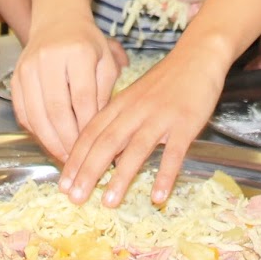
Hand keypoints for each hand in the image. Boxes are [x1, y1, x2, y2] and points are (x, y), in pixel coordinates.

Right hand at [12, 18, 123, 160]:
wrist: (57, 21)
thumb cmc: (87, 43)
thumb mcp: (106, 61)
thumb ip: (105, 93)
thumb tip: (98, 130)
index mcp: (77, 52)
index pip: (82, 97)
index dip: (87, 126)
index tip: (95, 144)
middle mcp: (48, 59)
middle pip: (56, 109)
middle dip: (67, 139)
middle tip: (77, 159)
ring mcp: (27, 68)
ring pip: (36, 114)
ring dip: (49, 141)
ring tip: (63, 157)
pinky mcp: (15, 78)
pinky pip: (22, 111)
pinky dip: (35, 131)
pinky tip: (48, 142)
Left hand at [59, 47, 226, 207]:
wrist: (197, 56)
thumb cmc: (165, 81)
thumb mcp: (135, 96)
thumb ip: (118, 121)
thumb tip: (101, 154)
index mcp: (121, 104)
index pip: (91, 133)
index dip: (75, 159)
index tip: (63, 184)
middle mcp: (136, 111)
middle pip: (107, 142)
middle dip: (89, 172)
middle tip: (75, 198)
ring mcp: (161, 117)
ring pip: (137, 149)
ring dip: (121, 177)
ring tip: (108, 203)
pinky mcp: (186, 124)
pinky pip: (174, 153)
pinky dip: (165, 175)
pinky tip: (158, 197)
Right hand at [135, 0, 225, 10]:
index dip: (151, 0)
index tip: (152, 6)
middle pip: (161, 5)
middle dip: (166, 9)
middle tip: (174, 5)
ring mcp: (186, 0)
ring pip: (172, 14)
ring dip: (178, 14)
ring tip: (189, 6)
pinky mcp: (194, 11)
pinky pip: (184, 19)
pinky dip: (188, 17)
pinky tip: (195, 11)